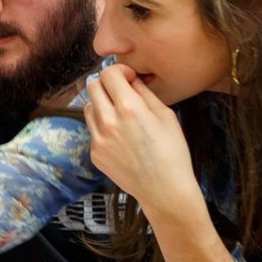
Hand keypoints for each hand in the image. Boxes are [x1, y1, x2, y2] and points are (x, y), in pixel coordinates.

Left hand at [83, 64, 200, 214]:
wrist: (165, 191)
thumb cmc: (172, 153)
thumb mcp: (166, 116)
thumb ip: (144, 93)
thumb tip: (131, 79)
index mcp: (129, 108)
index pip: (108, 74)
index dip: (119, 71)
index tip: (129, 78)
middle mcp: (108, 121)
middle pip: (93, 86)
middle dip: (107, 84)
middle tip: (121, 92)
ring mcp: (98, 139)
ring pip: (89, 107)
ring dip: (102, 104)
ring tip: (120, 114)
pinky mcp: (94, 153)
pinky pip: (92, 130)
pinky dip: (103, 126)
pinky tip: (121, 137)